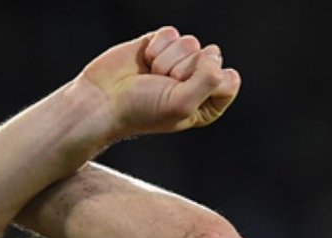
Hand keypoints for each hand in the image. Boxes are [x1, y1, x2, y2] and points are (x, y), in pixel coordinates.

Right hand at [78, 26, 240, 140]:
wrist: (103, 99)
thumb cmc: (140, 110)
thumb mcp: (183, 105)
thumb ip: (209, 80)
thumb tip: (213, 53)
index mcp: (207, 103)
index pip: (229, 80)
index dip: (208, 83)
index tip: (185, 95)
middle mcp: (195, 81)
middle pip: (211, 58)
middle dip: (182, 71)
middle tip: (161, 86)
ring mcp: (178, 60)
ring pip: (190, 43)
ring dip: (166, 61)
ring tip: (151, 76)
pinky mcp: (160, 44)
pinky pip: (171, 33)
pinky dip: (156, 47)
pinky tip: (145, 62)